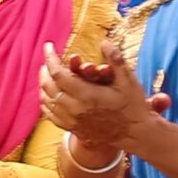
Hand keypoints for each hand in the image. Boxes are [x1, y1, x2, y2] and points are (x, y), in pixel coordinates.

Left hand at [40, 31, 166, 154]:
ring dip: (43, 84)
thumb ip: (115, 60)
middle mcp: (74, 109)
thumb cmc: (133, 106)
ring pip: (46, 100)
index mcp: (87, 95)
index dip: (50, 58)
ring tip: (46, 73)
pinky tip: (48, 93)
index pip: (58, 74)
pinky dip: (45, 100)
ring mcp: (70, 120)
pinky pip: (49, 113)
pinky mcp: (70, 127)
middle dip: (45, 70)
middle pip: (48, 86)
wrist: (134, 134)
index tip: (48, 46)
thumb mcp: (128, 81)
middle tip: (47, 59)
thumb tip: (104, 42)